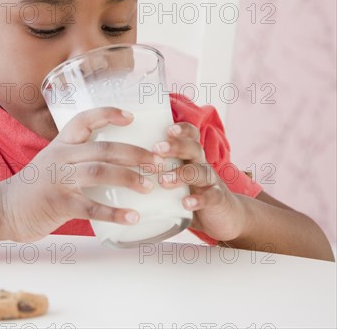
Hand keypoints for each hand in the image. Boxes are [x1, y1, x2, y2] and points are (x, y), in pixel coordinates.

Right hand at [0, 108, 157, 242]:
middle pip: (103, 148)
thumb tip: (116, 162)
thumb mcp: (52, 161)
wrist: (4, 208)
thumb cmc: (35, 186)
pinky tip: (132, 217)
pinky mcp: (58, 203)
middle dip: (135, 153)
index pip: (84, 119)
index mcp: (61, 144)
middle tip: (158, 162)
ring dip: (129, 178)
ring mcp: (58, 180)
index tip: (131, 116)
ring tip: (149, 186)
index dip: (108, 114)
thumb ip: (77, 158)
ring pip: (99, 172)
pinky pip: (91, 207)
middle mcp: (60, 157)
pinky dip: (114, 212)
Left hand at [153, 122, 247, 240]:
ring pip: (200, 171)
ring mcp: (210, 181)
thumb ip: (154, 171)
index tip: (167, 129)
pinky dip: (198, 199)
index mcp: (190, 156)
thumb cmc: (191, 193)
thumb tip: (121, 167)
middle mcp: (201, 164)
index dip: (181, 129)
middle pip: (193, 148)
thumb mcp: (175, 178)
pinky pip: (210, 196)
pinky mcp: (217, 200)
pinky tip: (186, 203)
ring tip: (163, 180)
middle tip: (156, 149)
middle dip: (175, 146)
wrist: (226, 217)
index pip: (189, 135)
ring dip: (181, 174)